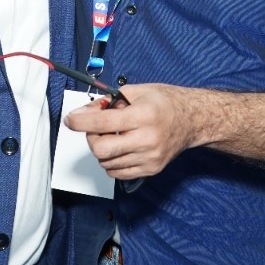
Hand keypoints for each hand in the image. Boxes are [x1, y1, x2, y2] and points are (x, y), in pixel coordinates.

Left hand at [63, 84, 198, 179]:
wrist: (193, 120)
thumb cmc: (167, 103)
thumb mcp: (138, 91)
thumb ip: (110, 101)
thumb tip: (86, 112)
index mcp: (143, 115)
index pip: (102, 123)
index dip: (80, 122)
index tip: (71, 120)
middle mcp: (147, 139)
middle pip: (101, 149)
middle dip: (91, 138)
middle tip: (95, 128)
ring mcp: (149, 157)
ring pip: (107, 162)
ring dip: (102, 149)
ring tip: (114, 135)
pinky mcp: (151, 169)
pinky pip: (118, 172)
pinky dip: (111, 161)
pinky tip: (119, 148)